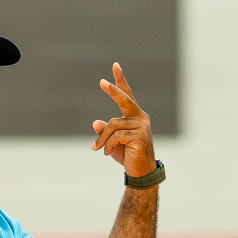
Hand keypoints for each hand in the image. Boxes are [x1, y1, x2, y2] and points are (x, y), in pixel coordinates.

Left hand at [91, 62, 155, 177]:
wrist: (140, 172)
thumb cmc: (127, 155)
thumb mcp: (111, 142)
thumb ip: (105, 132)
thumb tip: (96, 123)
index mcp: (135, 115)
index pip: (127, 95)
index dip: (121, 81)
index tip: (115, 65)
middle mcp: (140, 117)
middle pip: (124, 100)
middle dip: (113, 90)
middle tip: (101, 82)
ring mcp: (142, 126)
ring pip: (113, 125)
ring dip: (103, 138)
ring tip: (98, 149)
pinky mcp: (140, 136)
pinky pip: (117, 136)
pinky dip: (108, 145)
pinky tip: (106, 153)